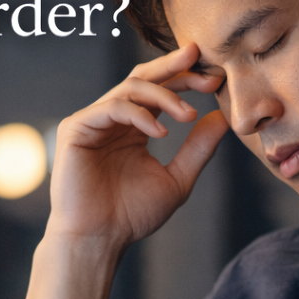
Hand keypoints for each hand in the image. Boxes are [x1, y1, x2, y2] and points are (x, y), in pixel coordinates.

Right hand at [47, 44, 227, 248]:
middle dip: (173, 67)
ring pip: (130, 87)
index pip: (160, 90)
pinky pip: (112, 107)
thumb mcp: (177, 179)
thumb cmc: (132, 216)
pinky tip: (161, 132)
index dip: (186, 79)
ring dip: (163, 95)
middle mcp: (112, 119)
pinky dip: (140, 115)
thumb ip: (198, 148)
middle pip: (143, 77)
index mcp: (134, 128)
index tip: (216, 78)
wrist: (99, 240)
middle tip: (199, 59)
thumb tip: (223, 117)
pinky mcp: (76, 128)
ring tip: (187, 114)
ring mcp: (92, 121)